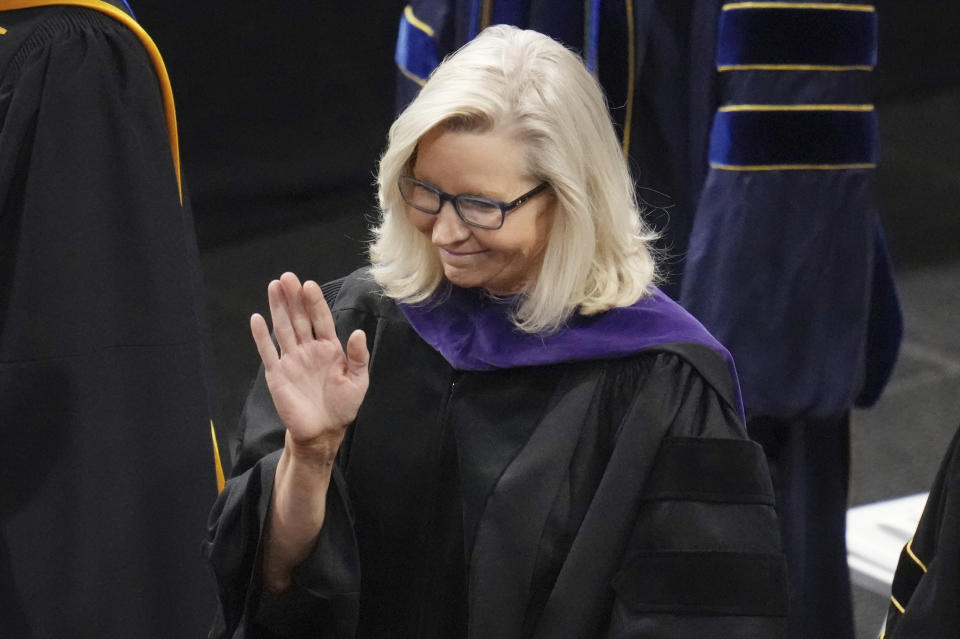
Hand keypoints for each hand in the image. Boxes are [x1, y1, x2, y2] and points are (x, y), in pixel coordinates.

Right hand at [250, 272, 368, 457]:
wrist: (323, 432)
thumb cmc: (343, 406)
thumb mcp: (358, 381)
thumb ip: (358, 356)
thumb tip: (359, 333)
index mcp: (330, 348)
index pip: (321, 319)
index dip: (315, 303)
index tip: (309, 285)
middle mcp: (309, 349)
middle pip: (299, 318)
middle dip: (294, 297)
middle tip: (287, 277)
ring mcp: (292, 360)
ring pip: (284, 328)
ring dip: (278, 308)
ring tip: (274, 286)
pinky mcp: (277, 374)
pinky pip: (268, 352)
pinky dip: (261, 336)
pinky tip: (257, 318)